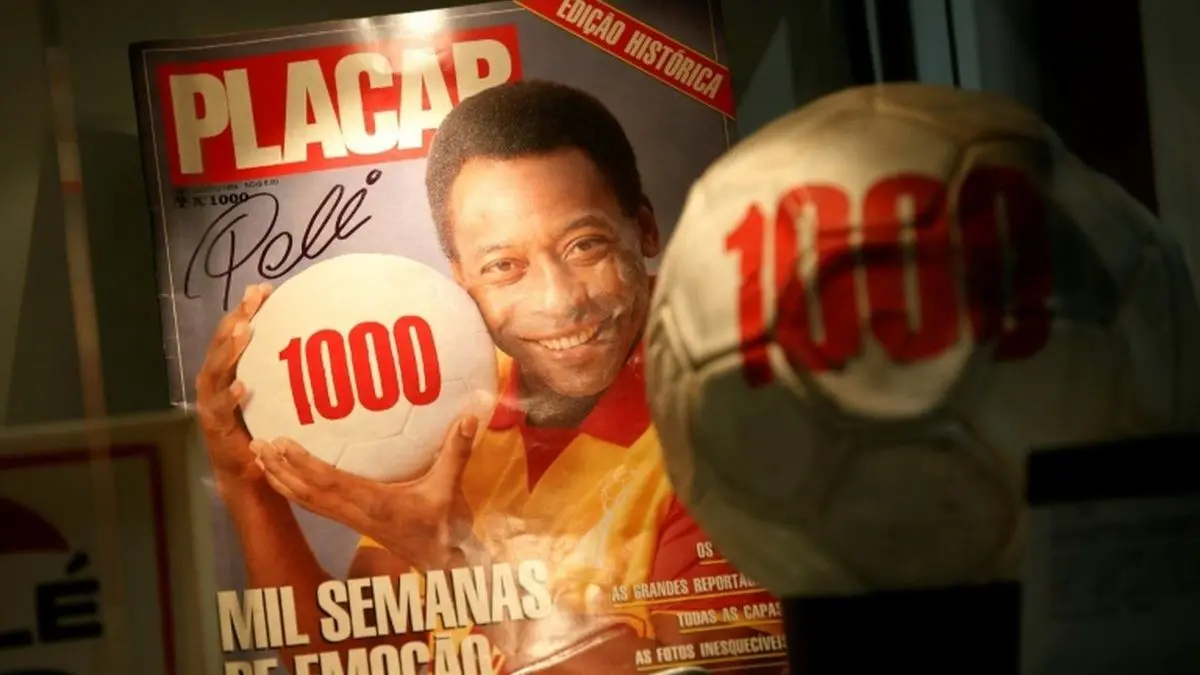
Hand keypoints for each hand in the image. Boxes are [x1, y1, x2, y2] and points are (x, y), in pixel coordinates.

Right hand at [194, 283, 272, 487]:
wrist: (248, 472)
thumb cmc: (265, 428)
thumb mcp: (276, 396)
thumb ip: (285, 373)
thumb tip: (320, 347)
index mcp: (229, 369)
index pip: (236, 333)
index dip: (247, 310)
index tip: (265, 289)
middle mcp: (216, 381)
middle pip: (222, 343)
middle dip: (237, 318)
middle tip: (253, 298)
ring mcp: (212, 402)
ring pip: (216, 370)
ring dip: (230, 349)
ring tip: (245, 330)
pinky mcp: (214, 426)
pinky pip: (221, 408)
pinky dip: (231, 396)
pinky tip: (243, 386)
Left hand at [253, 415, 479, 567]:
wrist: (440, 559)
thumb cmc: (443, 524)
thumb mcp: (450, 487)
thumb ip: (457, 452)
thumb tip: (469, 416)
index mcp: (374, 503)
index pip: (330, 483)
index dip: (304, 464)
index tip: (282, 443)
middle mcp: (355, 512)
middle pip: (307, 492)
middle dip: (279, 468)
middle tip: (255, 444)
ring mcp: (349, 518)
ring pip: (304, 499)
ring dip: (279, 478)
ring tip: (258, 455)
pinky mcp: (350, 519)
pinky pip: (312, 504)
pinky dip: (292, 488)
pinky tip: (279, 474)